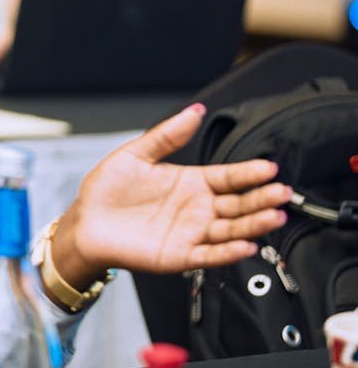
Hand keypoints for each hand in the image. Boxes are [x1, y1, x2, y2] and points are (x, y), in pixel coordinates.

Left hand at [52, 104, 291, 288]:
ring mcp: (192, 232)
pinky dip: (229, 251)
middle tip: (281, 192)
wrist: (85, 222)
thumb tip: (193, 112)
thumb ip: (166, 136)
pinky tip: (246, 244)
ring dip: (254, 224)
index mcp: (190, 182)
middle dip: (262, 198)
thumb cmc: (106, 191)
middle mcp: (197, 208)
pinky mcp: (181, 255)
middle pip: (238, 204)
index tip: (269, 167)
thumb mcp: (135, 154)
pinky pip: (210, 255)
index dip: (249, 173)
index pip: (229, 177)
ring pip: (231, 229)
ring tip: (274, 216)